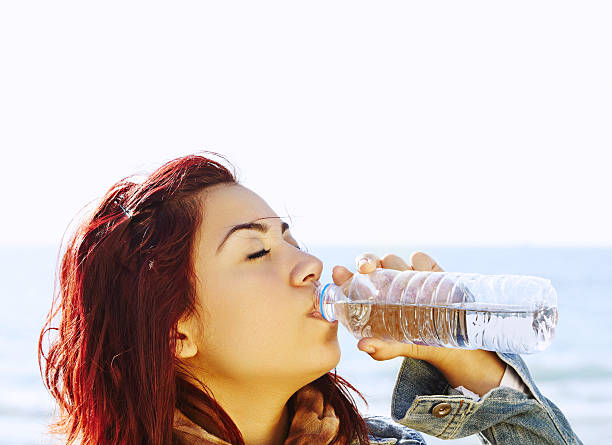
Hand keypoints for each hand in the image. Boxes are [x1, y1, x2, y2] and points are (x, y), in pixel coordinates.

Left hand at [332, 251, 448, 363]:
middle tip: (366, 268)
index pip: (351, 281)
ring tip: (402, 283)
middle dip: (365, 260)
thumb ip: (379, 348)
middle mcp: (384, 281)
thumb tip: (363, 345)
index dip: (343, 275)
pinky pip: (419, 259)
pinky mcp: (427, 270)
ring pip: (392, 259)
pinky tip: (422, 274)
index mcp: (369, 296)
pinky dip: (419, 262)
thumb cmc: (410, 341)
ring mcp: (405, 274)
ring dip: (393, 265)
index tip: (338, 273)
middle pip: (370, 262)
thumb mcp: (394, 348)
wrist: (446, 342)